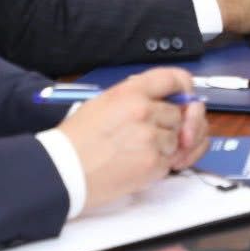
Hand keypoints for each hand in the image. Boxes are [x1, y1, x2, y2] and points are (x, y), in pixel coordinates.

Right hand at [57, 69, 208, 210]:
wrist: (64, 172)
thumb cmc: (77, 140)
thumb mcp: (102, 102)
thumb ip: (136, 96)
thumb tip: (163, 98)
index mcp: (130, 92)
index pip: (174, 78)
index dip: (184, 87)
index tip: (185, 97)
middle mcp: (145, 112)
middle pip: (178, 113)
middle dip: (169, 124)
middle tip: (150, 133)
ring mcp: (151, 139)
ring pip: (177, 138)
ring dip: (165, 146)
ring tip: (137, 150)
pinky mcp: (154, 164)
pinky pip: (171, 161)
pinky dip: (160, 164)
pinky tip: (138, 163)